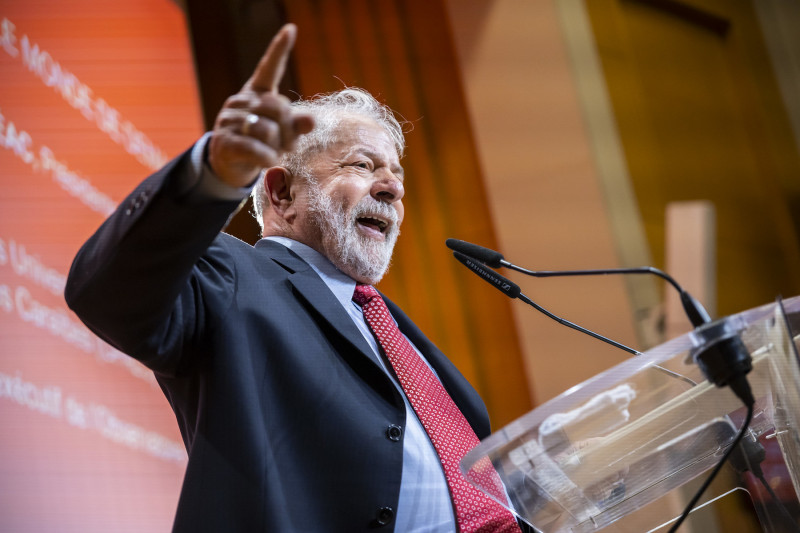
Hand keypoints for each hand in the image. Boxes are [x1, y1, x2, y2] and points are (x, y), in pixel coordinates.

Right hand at [208, 24, 314, 186]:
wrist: (229, 163)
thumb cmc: (262, 142)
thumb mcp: (283, 132)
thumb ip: (298, 124)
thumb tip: (312, 121)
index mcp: (257, 93)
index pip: (268, 69)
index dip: (279, 50)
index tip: (291, 29)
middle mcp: (241, 101)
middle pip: (279, 107)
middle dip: (289, 129)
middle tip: (287, 144)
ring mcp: (230, 120)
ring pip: (268, 130)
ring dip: (278, 147)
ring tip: (273, 153)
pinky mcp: (225, 141)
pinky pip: (255, 148)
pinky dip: (267, 157)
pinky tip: (268, 161)